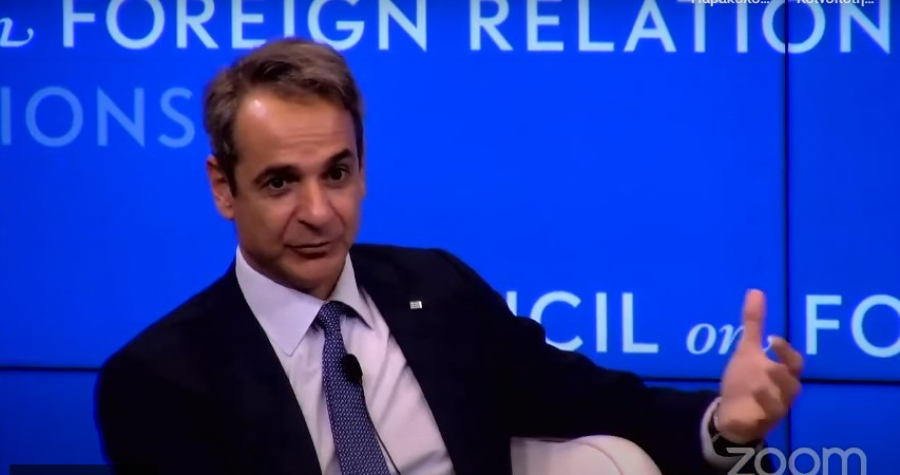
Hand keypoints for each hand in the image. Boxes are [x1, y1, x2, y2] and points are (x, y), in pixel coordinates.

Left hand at [716, 289, 803, 442]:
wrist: (732, 411)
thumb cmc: (745, 379)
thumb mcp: (747, 350)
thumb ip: (753, 323)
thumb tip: (755, 291)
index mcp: (782, 373)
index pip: (794, 363)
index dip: (786, 352)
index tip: (772, 338)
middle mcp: (783, 392)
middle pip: (792, 384)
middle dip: (781, 374)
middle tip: (767, 364)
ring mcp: (773, 409)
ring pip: (780, 404)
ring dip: (768, 393)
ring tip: (756, 384)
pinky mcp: (761, 424)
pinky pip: (763, 420)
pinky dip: (757, 411)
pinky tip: (747, 401)